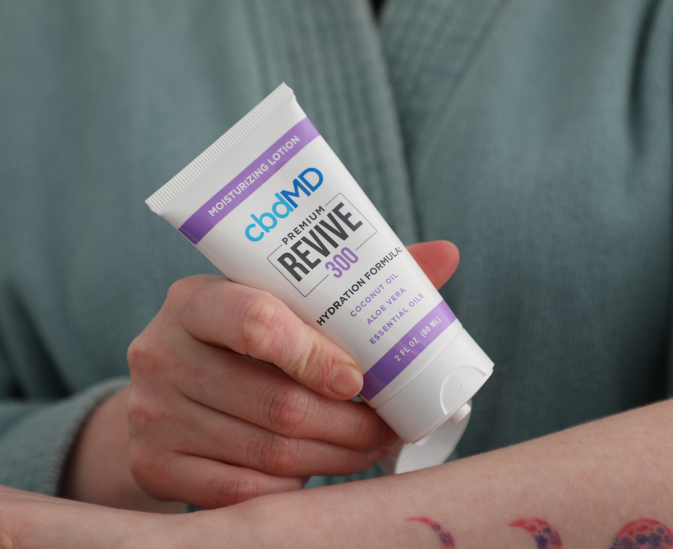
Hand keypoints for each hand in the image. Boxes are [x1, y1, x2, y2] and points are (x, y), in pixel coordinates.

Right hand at [121, 241, 458, 508]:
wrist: (172, 389)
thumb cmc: (248, 337)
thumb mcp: (283, 301)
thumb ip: (357, 280)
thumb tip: (447, 254)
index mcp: (195, 299)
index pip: (257, 322)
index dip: (317, 355)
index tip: (360, 379)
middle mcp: (162, 353)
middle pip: (275, 401)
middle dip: (347, 425)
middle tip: (386, 428)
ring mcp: (153, 413)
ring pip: (267, 452)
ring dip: (333, 458)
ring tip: (368, 449)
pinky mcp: (154, 464)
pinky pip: (241, 491)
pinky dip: (294, 487)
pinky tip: (319, 471)